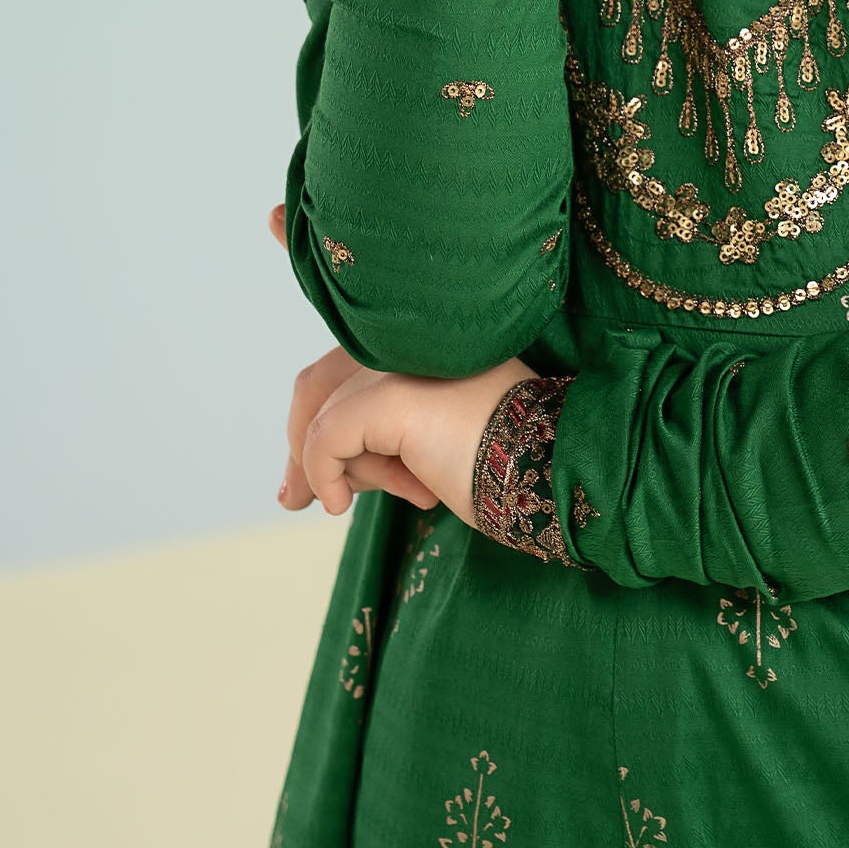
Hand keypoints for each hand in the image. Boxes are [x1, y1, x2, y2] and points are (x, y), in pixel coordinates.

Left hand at [297, 355, 544, 531]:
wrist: (553, 469)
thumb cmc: (503, 463)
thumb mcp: (430, 443)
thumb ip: (378, 440)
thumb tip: (301, 486)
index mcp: (422, 344)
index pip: (341, 364)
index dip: (311, 416)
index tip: (304, 469)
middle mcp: (407, 342)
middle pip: (318, 385)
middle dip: (300, 446)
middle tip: (295, 499)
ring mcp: (399, 365)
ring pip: (322, 416)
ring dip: (336, 468)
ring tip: (392, 492)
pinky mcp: (391, 399)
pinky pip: (325, 440)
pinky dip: (323, 476)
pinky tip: (339, 505)